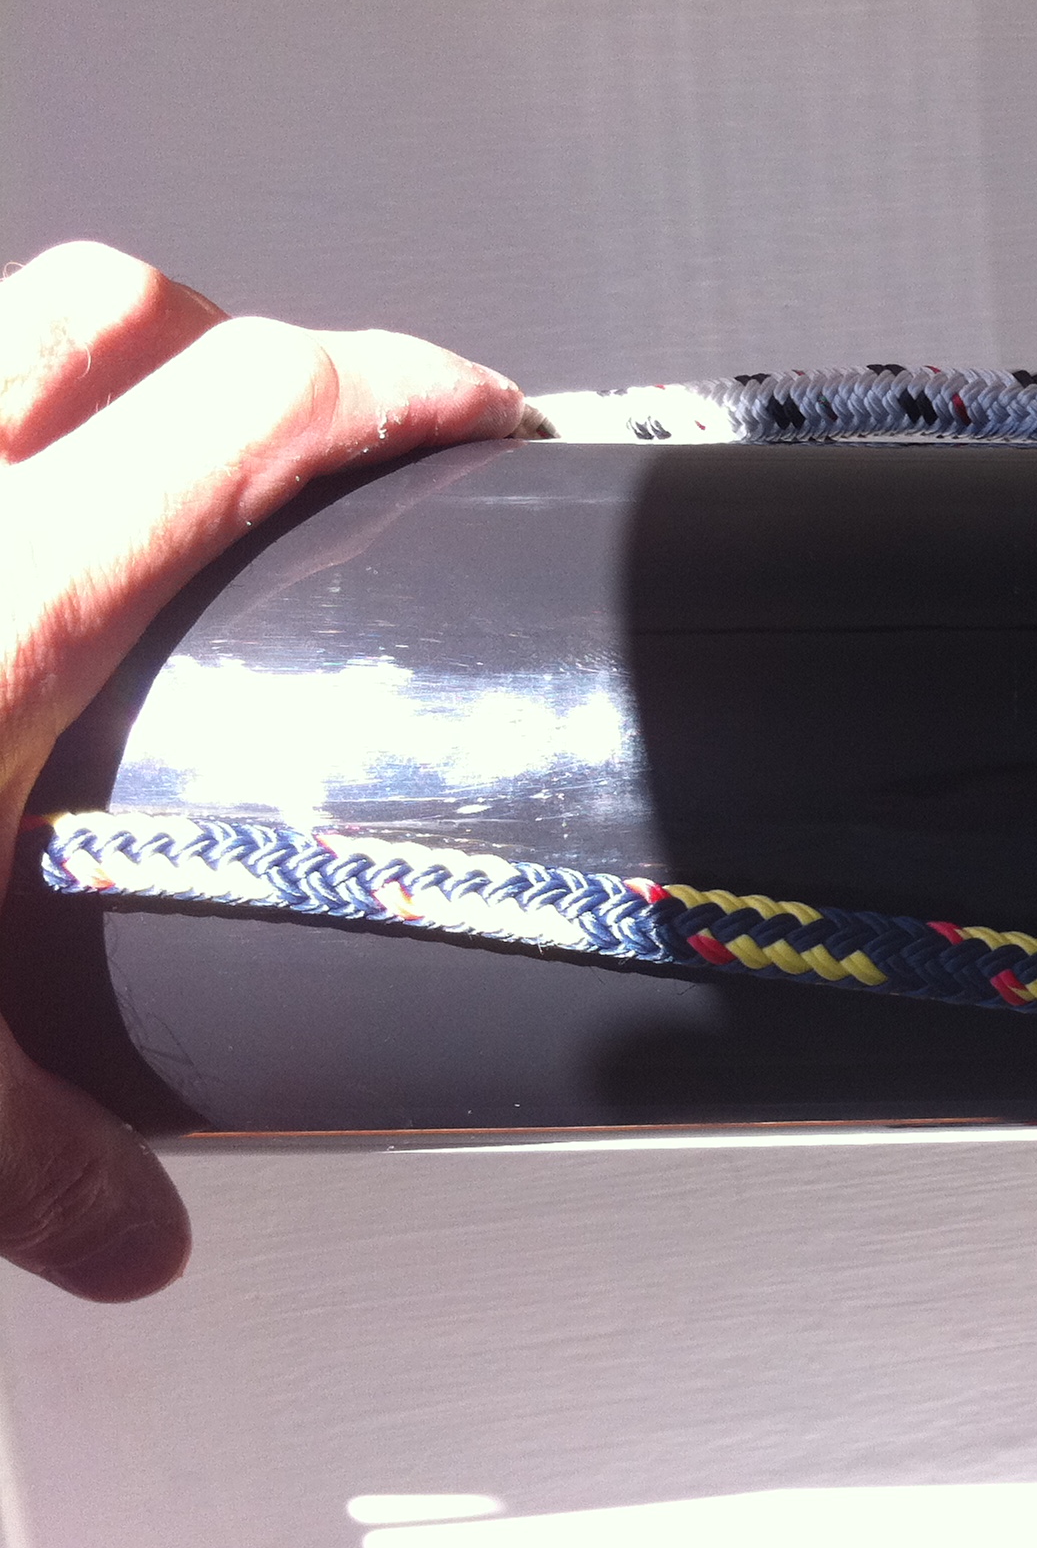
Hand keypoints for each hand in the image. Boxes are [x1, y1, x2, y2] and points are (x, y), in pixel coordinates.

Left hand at [0, 242, 522, 1298]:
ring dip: (77, 370)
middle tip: (310, 456)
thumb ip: (29, 1166)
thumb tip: (131, 1240)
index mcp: (7, 608)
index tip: (478, 420)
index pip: (261, 407)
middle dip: (249, 348)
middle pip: (122, 307)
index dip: (403, 386)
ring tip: (122, 485)